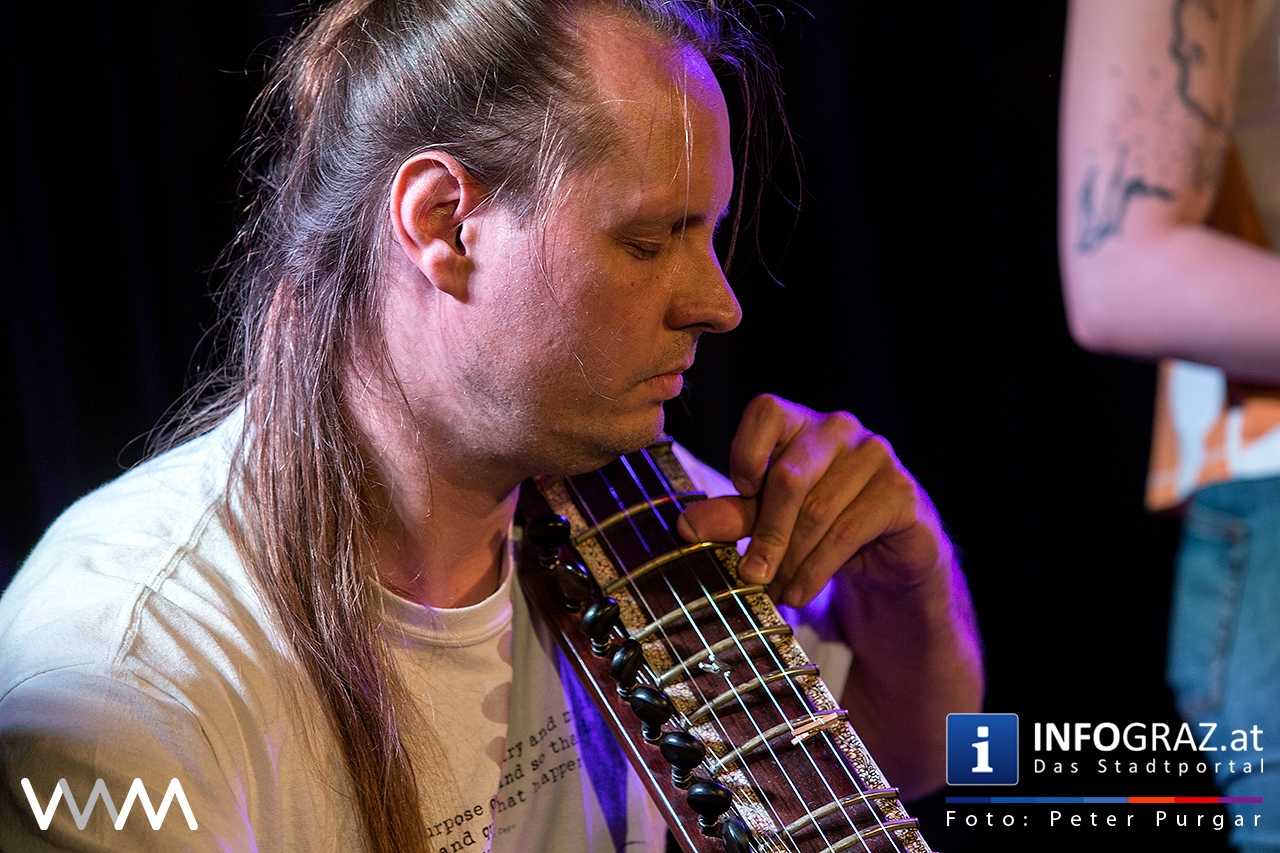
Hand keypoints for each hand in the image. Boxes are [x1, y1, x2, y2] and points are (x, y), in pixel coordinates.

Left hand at [676, 394, 952, 607]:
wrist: (888, 555)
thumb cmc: (819, 525)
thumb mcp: (769, 518)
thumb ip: (733, 514)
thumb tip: (686, 525)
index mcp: (801, 421)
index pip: (766, 411)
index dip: (747, 451)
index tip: (742, 492)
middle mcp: (840, 428)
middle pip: (789, 476)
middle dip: (765, 533)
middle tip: (749, 576)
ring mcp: (876, 455)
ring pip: (817, 512)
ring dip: (790, 562)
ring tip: (774, 595)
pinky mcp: (900, 492)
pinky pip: (848, 532)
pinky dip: (817, 570)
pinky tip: (800, 592)